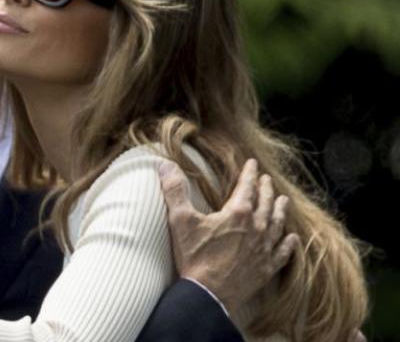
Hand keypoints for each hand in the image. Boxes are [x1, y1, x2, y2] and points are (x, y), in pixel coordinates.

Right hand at [158, 158, 299, 315]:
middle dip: (266, 189)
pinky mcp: (266, 268)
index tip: (252, 163)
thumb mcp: (180, 220)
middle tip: (267, 180)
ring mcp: (264, 249)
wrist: (208, 294)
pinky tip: (291, 238)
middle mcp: (257, 228)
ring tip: (284, 201)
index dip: (249, 173)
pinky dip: (288, 244)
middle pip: (265, 203)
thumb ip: (175, 190)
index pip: (247, 186)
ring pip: (277, 224)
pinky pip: (282, 252)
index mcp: (238, 213)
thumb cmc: (195, 256)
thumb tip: (165, 165)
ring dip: (280, 211)